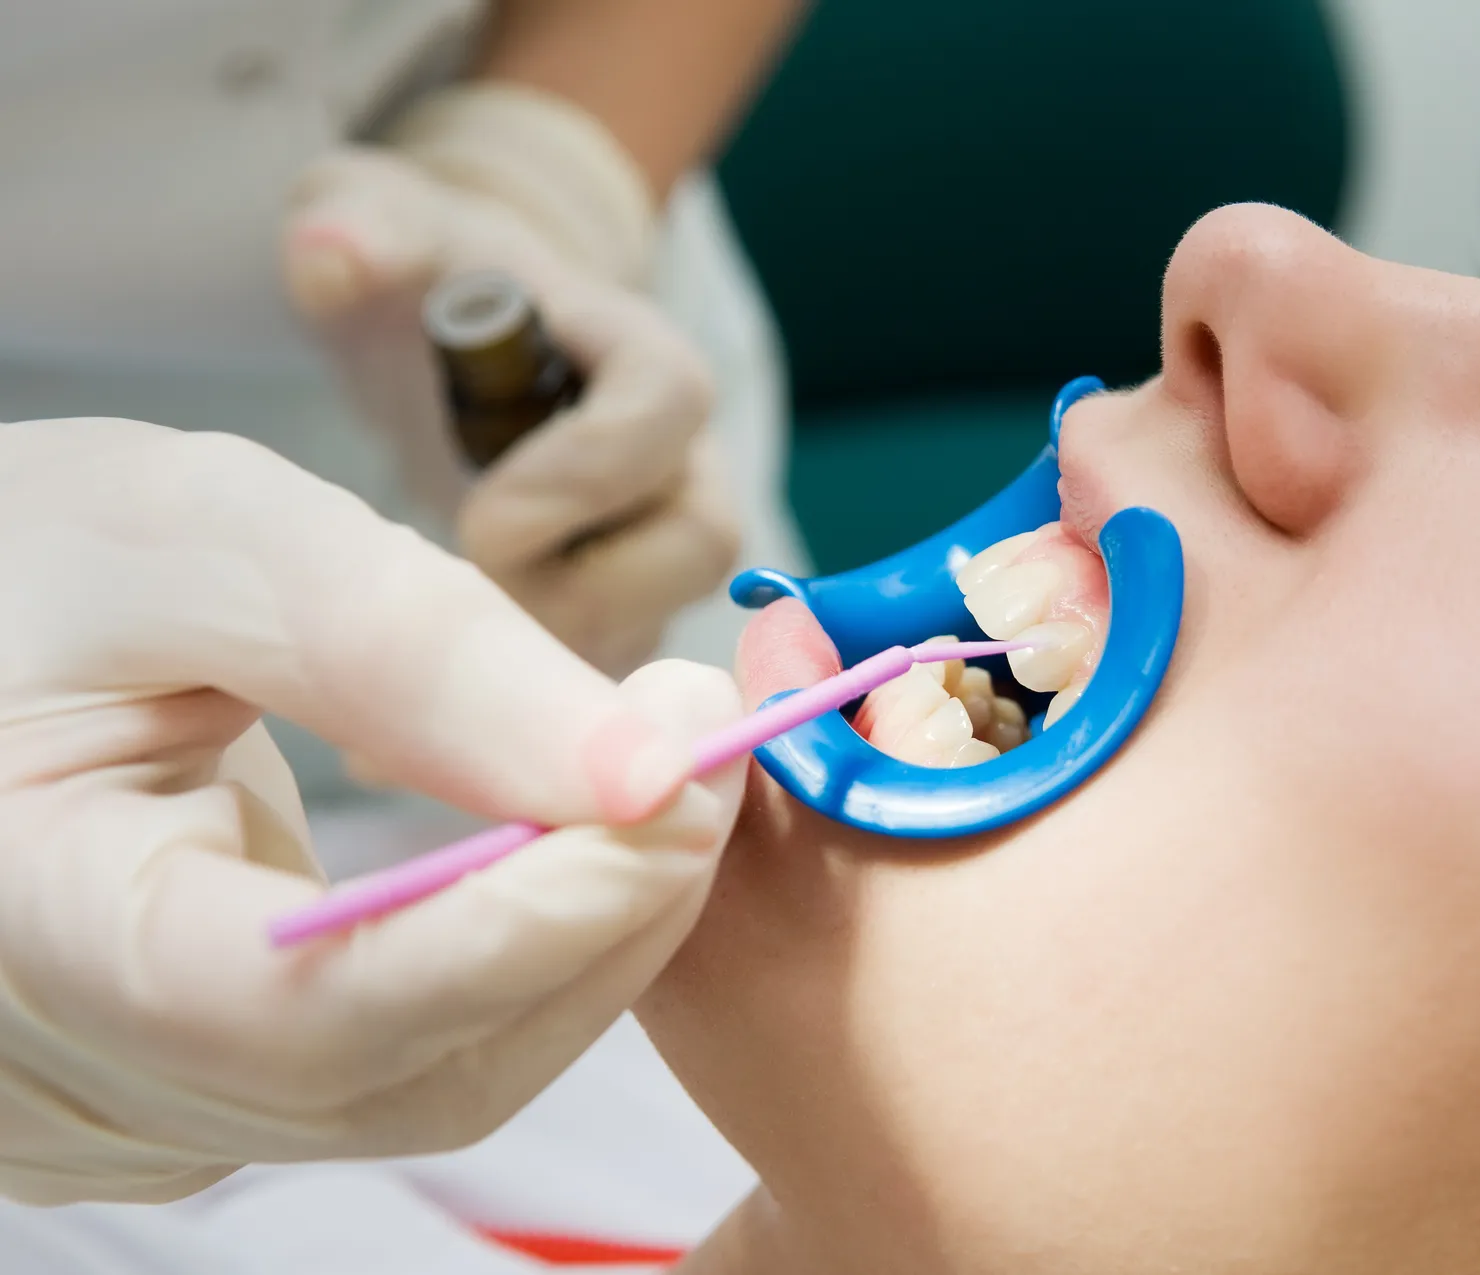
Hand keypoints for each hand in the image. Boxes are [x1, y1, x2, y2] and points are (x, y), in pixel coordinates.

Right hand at [0, 418, 746, 1205]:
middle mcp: (71, 1077)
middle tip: (708, 753)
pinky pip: (416, 1063)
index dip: (525, 923)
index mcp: (18, 927)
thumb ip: (406, 651)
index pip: (304, 1009)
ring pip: (438, 1080)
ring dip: (588, 935)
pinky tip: (575, 846)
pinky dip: (530, 954)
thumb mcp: (194, 538)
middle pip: (407, 1070)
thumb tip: (644, 768)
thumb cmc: (26, 564)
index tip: (682, 792)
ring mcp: (140, 1111)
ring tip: (662, 779)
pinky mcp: (204, 1094)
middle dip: (597, 915)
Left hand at [282, 85, 740, 676]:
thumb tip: (332, 254)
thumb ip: (362, 229)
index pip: (663, 416)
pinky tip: (398, 746)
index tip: (474, 515)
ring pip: (658, 633)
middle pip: (692, 548)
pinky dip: (514, 728)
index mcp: (644, 360)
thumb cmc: (434, 277)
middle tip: (455, 591)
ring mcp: (663, 547)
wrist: (466, 334)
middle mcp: (687, 461)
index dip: (577, 478)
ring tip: (419, 676)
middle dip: (571, 588)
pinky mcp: (625, 616)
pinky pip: (603, 692)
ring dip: (549, 670)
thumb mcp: (386, 225)